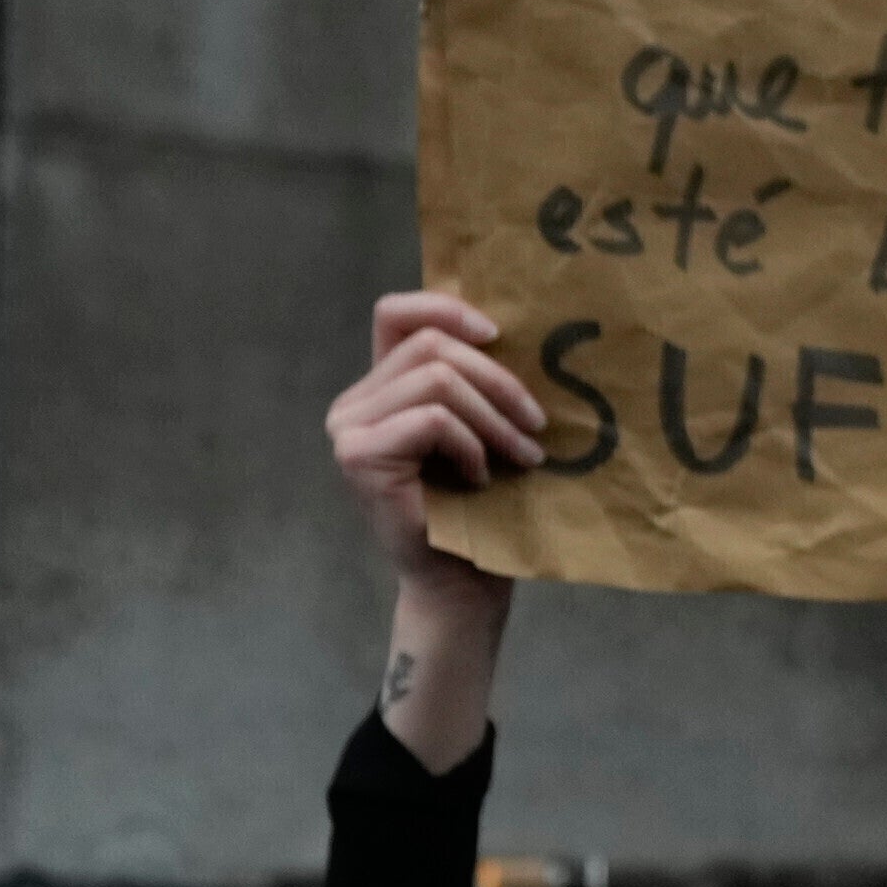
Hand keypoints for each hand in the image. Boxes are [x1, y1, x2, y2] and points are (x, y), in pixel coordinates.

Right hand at [328, 291, 538, 588]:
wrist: (460, 579)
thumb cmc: (480, 508)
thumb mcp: (483, 431)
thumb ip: (477, 385)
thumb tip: (521, 331)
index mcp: (382, 388)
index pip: (396, 314)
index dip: (446, 308)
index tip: (498, 334)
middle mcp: (355, 402)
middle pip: (431, 345)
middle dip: (498, 380)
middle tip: (537, 424)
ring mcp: (349, 427)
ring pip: (436, 380)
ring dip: (495, 418)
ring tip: (524, 455)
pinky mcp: (359, 454)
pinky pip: (433, 419)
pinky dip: (471, 446)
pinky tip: (482, 479)